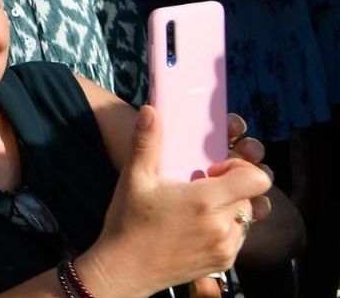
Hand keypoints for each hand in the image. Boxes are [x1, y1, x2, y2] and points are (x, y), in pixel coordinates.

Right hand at [81, 106, 271, 295]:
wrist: (123, 269)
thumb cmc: (127, 222)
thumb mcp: (134, 178)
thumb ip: (146, 142)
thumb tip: (151, 110)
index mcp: (205, 201)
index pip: (256, 178)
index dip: (240, 168)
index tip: (213, 170)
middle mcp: (222, 226)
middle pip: (250, 196)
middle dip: (231, 188)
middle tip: (201, 187)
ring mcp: (225, 247)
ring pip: (246, 217)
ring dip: (229, 208)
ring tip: (199, 209)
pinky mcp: (223, 263)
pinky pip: (237, 238)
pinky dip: (224, 229)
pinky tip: (196, 227)